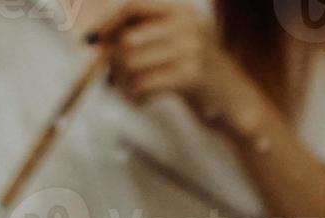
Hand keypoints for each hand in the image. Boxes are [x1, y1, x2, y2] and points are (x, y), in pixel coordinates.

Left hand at [91, 0, 258, 124]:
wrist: (233, 101)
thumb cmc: (196, 72)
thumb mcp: (176, 42)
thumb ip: (144, 33)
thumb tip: (94, 36)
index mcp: (181, 11)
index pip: (134, 6)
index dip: (108, 22)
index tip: (91, 40)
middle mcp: (188, 25)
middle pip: (128, 38)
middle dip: (112, 61)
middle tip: (112, 78)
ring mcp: (192, 49)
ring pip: (132, 63)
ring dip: (122, 82)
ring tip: (127, 91)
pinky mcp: (191, 76)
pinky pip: (144, 85)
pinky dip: (135, 96)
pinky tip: (140, 100)